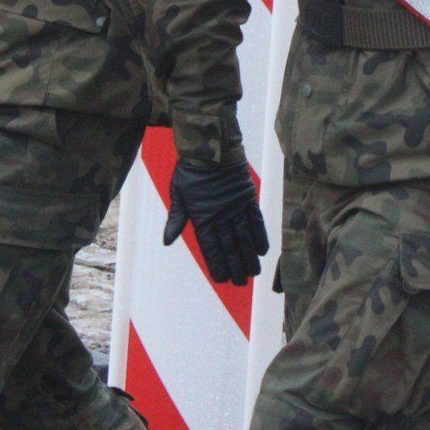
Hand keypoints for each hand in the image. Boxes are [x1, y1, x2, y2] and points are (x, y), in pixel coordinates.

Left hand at [163, 159, 267, 284]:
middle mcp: (221, 215)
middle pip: (230, 246)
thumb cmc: (190, 170)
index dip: (217, 264)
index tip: (222, 279)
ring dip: (249, 257)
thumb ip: (176, 218)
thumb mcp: (178, 193)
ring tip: (254, 273)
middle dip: (235, 266)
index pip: (210, 247)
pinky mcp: (248, 197)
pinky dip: (260, 236)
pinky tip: (262, 250)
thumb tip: (167, 241)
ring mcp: (236, 207)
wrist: (211, 146)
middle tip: (241, 282)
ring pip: (244, 237)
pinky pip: (256, 221)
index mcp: (202, 216)